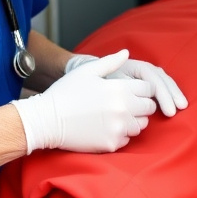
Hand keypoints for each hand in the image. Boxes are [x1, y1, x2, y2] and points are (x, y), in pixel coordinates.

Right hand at [12, 49, 155, 153]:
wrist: (46, 120)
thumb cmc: (65, 92)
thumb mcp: (87, 71)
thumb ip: (110, 62)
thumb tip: (126, 53)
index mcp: (120, 89)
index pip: (150, 89)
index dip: (143, 89)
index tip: (133, 90)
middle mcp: (123, 109)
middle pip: (149, 108)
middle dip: (141, 104)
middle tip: (125, 103)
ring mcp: (118, 129)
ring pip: (141, 125)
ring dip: (133, 120)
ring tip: (115, 115)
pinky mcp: (111, 144)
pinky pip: (127, 140)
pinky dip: (121, 134)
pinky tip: (106, 127)